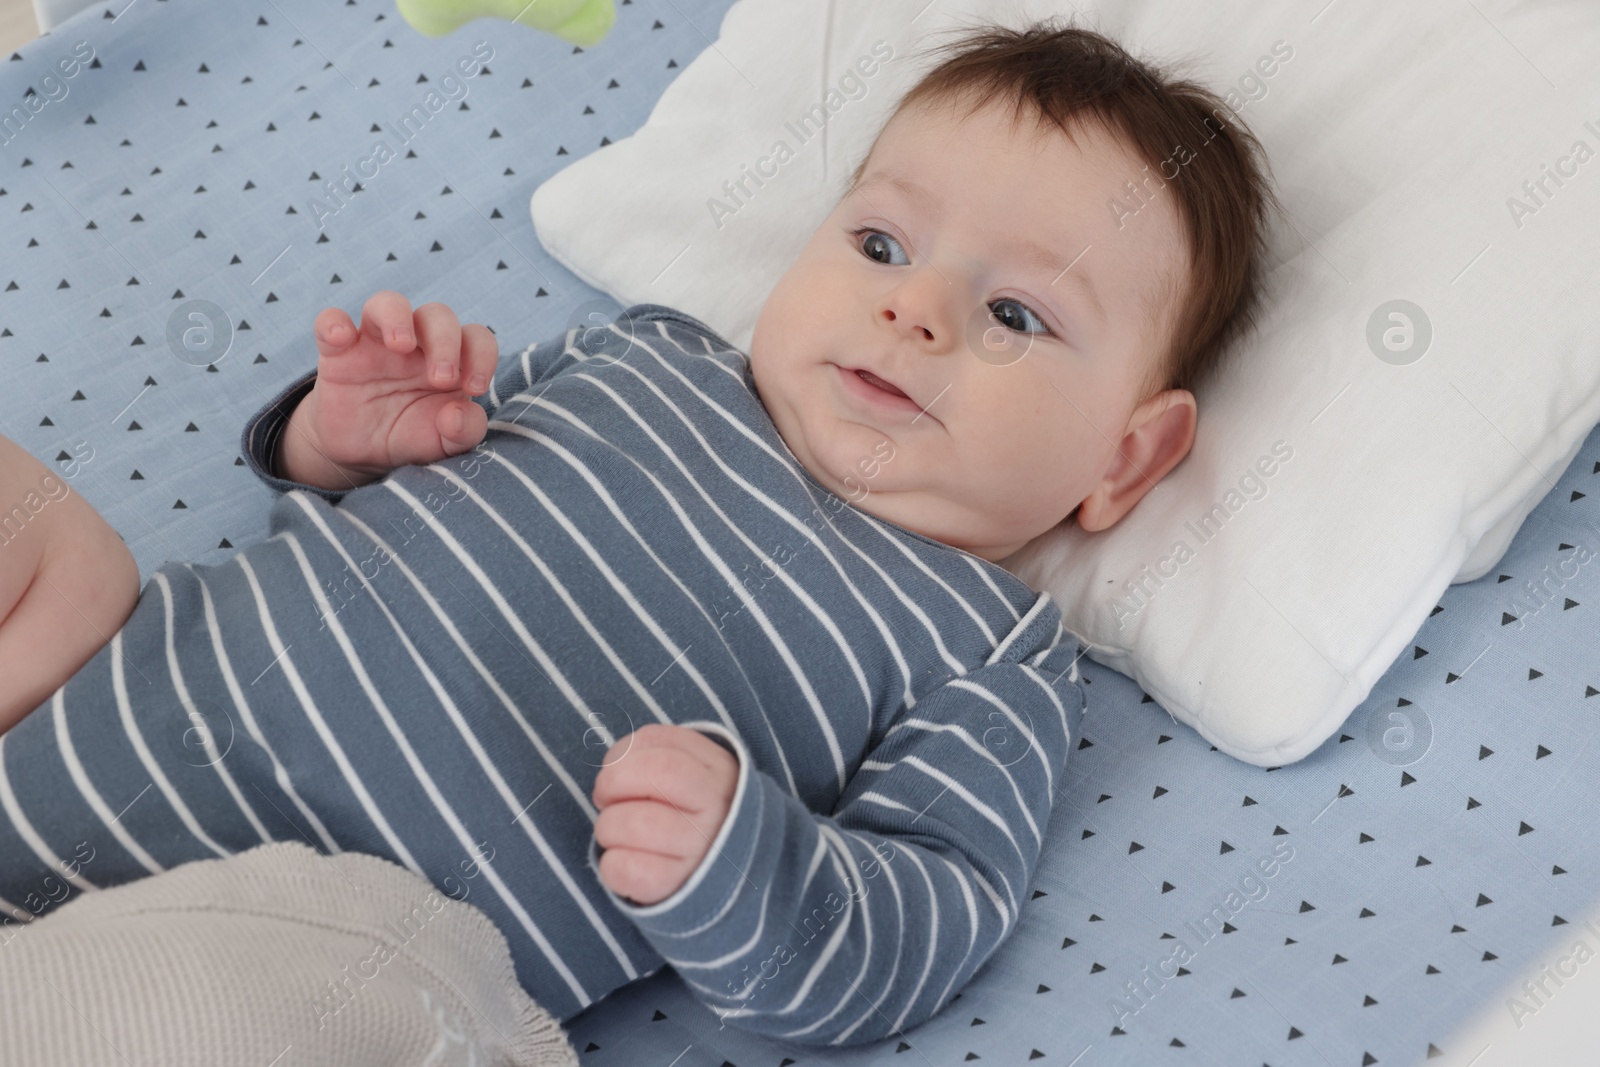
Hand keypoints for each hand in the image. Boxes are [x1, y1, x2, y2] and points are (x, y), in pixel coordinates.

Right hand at [286, 292, 497, 487]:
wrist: (364, 452)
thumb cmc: (413, 434)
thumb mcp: (445, 442)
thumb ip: (465, 431)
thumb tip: (457, 415)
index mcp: (452, 359)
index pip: (476, 338)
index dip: (482, 355)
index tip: (474, 388)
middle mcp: (418, 343)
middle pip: (437, 314)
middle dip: (445, 341)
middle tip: (440, 378)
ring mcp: (376, 342)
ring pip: (388, 303)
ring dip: (397, 317)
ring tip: (400, 345)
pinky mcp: (339, 352)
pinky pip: (331, 321)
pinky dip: (333, 322)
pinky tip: (341, 337)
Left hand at [592, 724, 738, 906]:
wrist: (719, 872)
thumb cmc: (688, 813)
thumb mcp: (688, 772)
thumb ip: (652, 756)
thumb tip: (611, 775)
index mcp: (717, 769)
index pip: (654, 741)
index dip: (621, 756)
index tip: (618, 771)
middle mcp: (717, 806)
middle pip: (654, 772)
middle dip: (611, 782)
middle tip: (606, 799)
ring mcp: (701, 847)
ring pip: (632, 823)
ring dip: (608, 827)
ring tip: (620, 835)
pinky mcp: (677, 884)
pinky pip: (625, 869)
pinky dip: (612, 865)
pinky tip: (627, 862)